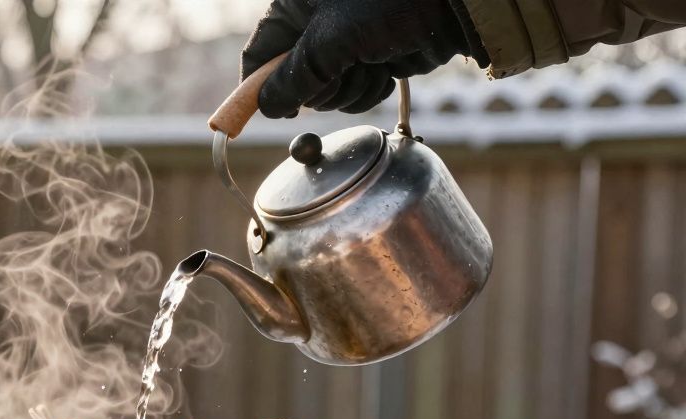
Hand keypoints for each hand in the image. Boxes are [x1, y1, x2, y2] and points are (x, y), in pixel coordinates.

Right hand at [241, 0, 486, 117]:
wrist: (455, 5)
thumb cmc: (391, 2)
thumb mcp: (331, 40)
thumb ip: (293, 77)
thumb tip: (267, 106)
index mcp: (296, 6)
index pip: (259, 53)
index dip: (256, 86)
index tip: (257, 114)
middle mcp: (316, 26)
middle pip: (292, 80)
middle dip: (318, 88)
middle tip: (340, 71)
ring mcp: (345, 45)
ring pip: (326, 93)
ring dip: (348, 90)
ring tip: (371, 64)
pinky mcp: (371, 60)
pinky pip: (353, 94)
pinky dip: (368, 90)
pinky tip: (386, 70)